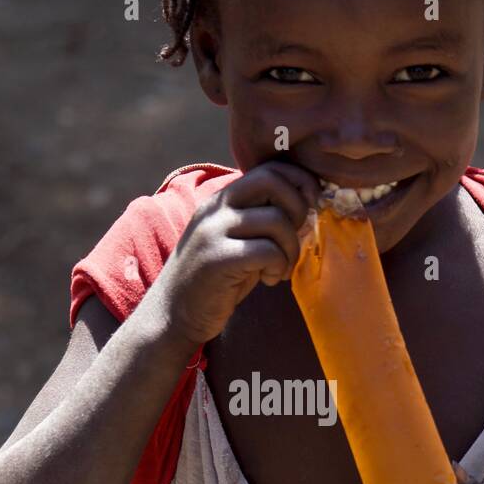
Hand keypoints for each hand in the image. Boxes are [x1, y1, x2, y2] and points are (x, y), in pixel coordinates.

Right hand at [155, 161, 321, 345]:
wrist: (173, 314)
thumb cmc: (215, 280)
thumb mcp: (237, 241)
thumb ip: (261, 220)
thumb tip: (307, 203)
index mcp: (222, 200)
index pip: (269, 169)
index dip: (299, 183)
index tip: (309, 208)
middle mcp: (216, 209)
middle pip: (273, 182)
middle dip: (298, 209)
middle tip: (294, 239)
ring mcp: (214, 232)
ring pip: (276, 221)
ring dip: (291, 248)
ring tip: (280, 268)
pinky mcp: (218, 259)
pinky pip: (268, 251)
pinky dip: (279, 267)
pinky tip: (270, 280)